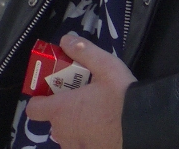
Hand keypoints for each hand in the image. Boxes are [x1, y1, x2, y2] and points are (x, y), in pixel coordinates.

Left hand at [25, 34, 134, 148]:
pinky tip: (102, 129)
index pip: (33, 109)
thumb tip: (66, 40)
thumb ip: (83, 51)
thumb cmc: (122, 98)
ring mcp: (76, 148)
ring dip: (74, 127)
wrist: (146, 127)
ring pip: (67, 136)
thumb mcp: (106, 66)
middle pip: (53, 121)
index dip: (40, 100)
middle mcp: (63, 132)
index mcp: (61, 110)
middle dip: (63, 111)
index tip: (52, 92)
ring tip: (94, 115)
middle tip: (81, 99)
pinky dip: (86, 139)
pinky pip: (80, 146)